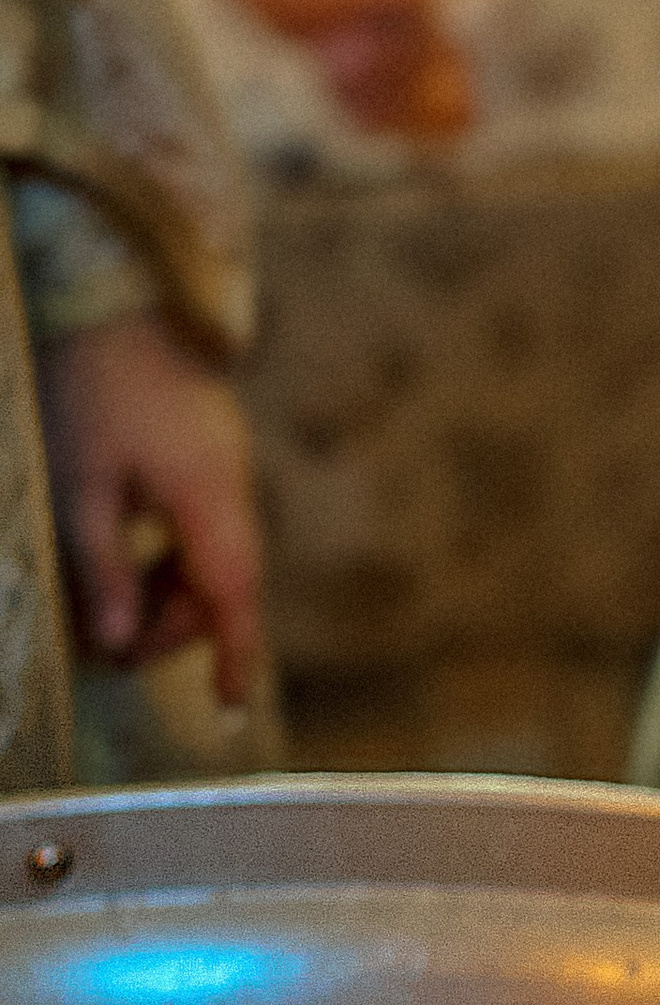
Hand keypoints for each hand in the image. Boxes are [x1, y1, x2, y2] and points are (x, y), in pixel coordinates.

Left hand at [35, 310, 264, 702]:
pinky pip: (201, 528)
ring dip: (167, 593)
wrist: (114, 298)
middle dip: (174, 626)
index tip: (226, 706)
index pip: (234, 595)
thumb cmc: (91, 385)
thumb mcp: (80, 484)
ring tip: (107, 603)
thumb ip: (101, 567)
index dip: (232, 654)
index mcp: (209, 497)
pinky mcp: (208, 457)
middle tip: (109, 644)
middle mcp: (232, 488)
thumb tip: (114, 641)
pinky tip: (125, 557)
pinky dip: (169, 558)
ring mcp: (224, 470)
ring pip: (211, 558)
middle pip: (222, 584)